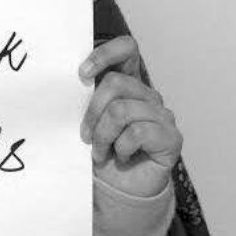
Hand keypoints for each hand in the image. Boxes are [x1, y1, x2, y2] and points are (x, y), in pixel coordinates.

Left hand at [79, 36, 181, 196]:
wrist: (119, 188)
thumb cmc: (101, 148)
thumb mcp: (88, 117)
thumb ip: (84, 96)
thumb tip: (64, 80)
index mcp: (127, 81)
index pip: (126, 48)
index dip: (105, 54)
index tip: (81, 74)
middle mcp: (146, 93)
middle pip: (115, 82)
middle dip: (92, 111)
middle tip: (84, 134)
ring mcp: (161, 113)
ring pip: (121, 109)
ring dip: (102, 135)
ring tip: (99, 151)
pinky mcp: (171, 136)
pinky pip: (137, 132)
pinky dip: (121, 147)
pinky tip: (120, 156)